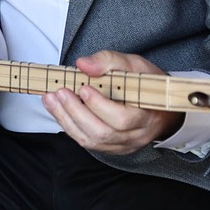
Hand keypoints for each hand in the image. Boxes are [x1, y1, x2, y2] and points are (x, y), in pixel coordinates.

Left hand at [45, 50, 180, 154]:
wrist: (158, 104)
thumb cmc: (147, 85)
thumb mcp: (135, 65)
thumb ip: (109, 61)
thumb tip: (83, 64)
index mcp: (147, 115)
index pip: (122, 119)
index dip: (99, 105)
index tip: (83, 87)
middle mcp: (136, 135)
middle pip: (102, 132)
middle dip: (76, 112)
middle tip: (60, 92)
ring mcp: (123, 144)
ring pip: (91, 140)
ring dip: (67, 119)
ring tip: (51, 100)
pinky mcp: (111, 147)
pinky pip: (87, 142)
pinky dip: (69, 126)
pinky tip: (58, 110)